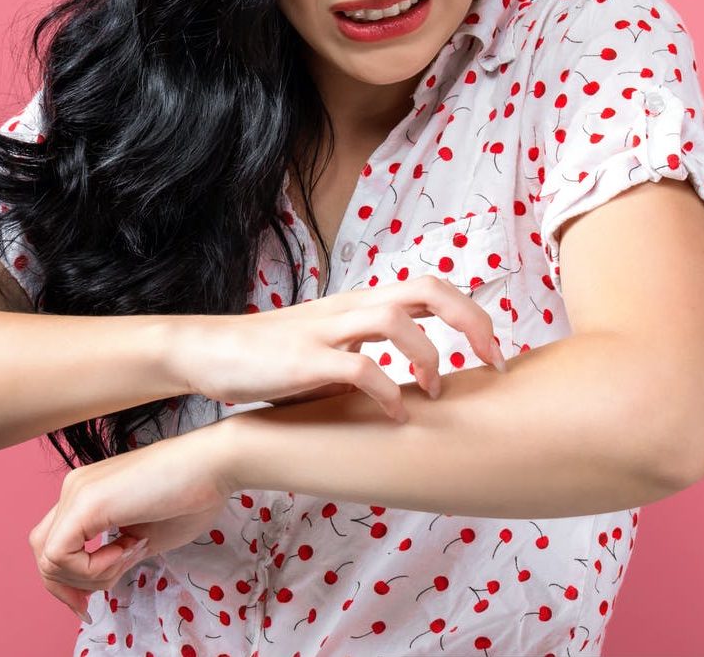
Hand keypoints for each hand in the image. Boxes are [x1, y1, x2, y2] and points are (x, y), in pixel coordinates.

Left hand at [28, 424, 230, 624]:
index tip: (92, 601)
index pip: (54, 544)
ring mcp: (77, 491)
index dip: (69, 581)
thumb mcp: (143, 538)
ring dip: (90, 576)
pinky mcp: (86, 501)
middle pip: (41, 552)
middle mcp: (74, 489)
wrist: (213, 464)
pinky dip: (92, 569)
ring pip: (48, 558)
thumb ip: (115, 557)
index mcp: (87, 494)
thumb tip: (98, 582)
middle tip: (101, 596)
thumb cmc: (191, 497)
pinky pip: (61, 555)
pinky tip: (128, 551)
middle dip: (68, 587)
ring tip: (133, 555)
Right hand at [176, 275, 503, 422]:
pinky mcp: (304, 359)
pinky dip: (387, 393)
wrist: (210, 351)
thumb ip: (369, 351)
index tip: (493, 355)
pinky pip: (359, 368)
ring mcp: (326, 331)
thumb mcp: (330, 345)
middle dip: (470, 322)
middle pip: (426, 289)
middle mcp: (349, 308)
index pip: (429, 287)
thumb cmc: (272, 355)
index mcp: (359, 304)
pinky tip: (395, 417)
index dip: (472, 315)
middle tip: (492, 363)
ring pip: (395, 319)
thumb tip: (416, 380)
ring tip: (434, 391)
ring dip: (428, 356)